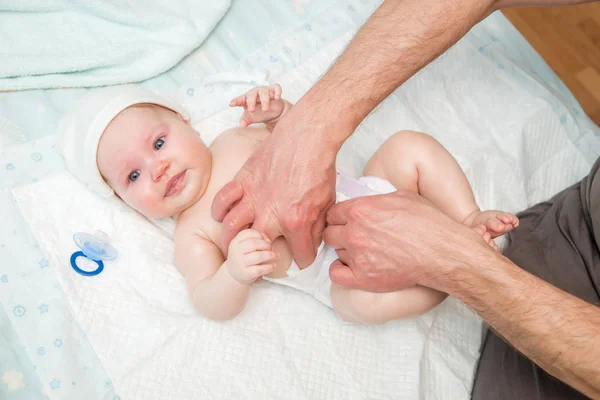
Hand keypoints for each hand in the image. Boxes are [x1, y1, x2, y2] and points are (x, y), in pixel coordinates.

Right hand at [212, 103, 337, 267]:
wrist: (307, 138)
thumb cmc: (319, 167)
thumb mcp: (328, 203)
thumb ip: (317, 228)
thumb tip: (310, 243)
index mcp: (295, 222)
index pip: (301, 256)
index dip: (305, 259)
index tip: (303, 256)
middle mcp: (270, 214)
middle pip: (258, 248)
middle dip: (260, 258)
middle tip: (263, 256)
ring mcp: (254, 197)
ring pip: (231, 228)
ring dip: (231, 241)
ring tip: (233, 244)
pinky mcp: (243, 180)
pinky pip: (223, 199)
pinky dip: (219, 210)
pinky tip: (221, 215)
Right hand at [225, 229, 278, 284]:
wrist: (235, 274)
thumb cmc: (244, 257)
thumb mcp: (245, 246)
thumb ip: (256, 240)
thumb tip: (269, 242)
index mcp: (235, 242)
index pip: (248, 233)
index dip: (260, 235)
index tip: (267, 240)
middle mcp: (236, 252)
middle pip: (253, 244)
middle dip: (266, 245)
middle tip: (272, 248)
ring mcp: (240, 263)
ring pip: (258, 256)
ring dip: (270, 255)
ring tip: (276, 255)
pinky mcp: (245, 274)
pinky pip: (260, 269)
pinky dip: (269, 267)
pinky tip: (273, 266)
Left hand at [230, 84, 284, 126]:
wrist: (273, 112)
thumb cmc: (259, 112)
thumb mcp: (251, 117)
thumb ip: (246, 120)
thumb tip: (242, 124)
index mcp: (247, 99)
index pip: (240, 99)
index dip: (236, 101)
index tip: (231, 104)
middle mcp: (255, 93)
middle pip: (252, 94)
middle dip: (251, 102)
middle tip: (251, 110)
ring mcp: (265, 91)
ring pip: (264, 92)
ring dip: (264, 101)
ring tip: (265, 109)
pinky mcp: (275, 90)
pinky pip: (276, 88)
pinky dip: (277, 92)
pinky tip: (276, 97)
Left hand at [323, 190, 495, 291]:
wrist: (441, 252)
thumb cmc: (428, 223)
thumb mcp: (400, 196)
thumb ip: (375, 200)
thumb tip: (366, 203)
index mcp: (361, 210)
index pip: (333, 213)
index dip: (340, 218)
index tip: (347, 223)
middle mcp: (355, 232)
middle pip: (330, 233)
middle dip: (340, 234)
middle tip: (355, 238)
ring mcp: (357, 256)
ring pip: (336, 252)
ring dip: (346, 252)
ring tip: (365, 252)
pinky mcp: (363, 278)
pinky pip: (336, 274)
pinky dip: (341, 271)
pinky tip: (352, 268)